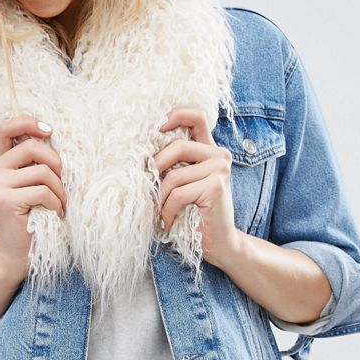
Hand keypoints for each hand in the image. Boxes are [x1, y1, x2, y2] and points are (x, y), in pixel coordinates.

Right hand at [0, 116, 65, 285]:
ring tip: (58, 204)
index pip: (5, 127)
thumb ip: (34, 161)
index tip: (49, 131)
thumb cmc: (32, 215)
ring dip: (59, 190)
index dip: (28, 122)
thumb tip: (53, 136)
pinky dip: (56, 204)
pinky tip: (54, 214)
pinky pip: (44, 191)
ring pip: (43, 171)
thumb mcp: (31, 183)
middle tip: (62, 184)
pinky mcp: (5, 200)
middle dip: (56, 163)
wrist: (17, 254)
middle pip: (32, 147)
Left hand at [153, 108, 238, 267]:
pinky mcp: (217, 187)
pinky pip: (178, 194)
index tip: (156, 127)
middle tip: (146, 190)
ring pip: (174, 176)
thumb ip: (172, 164)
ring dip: (160, 199)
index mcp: (209, 149)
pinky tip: (168, 222)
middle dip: (155, 169)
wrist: (220, 244)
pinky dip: (167, 211)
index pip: (196, 117)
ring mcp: (220, 169)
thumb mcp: (181, 183)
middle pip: (177, 147)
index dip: (175, 115)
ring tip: (159, 214)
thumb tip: (139, 153)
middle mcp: (219, 155)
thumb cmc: (193, 214)